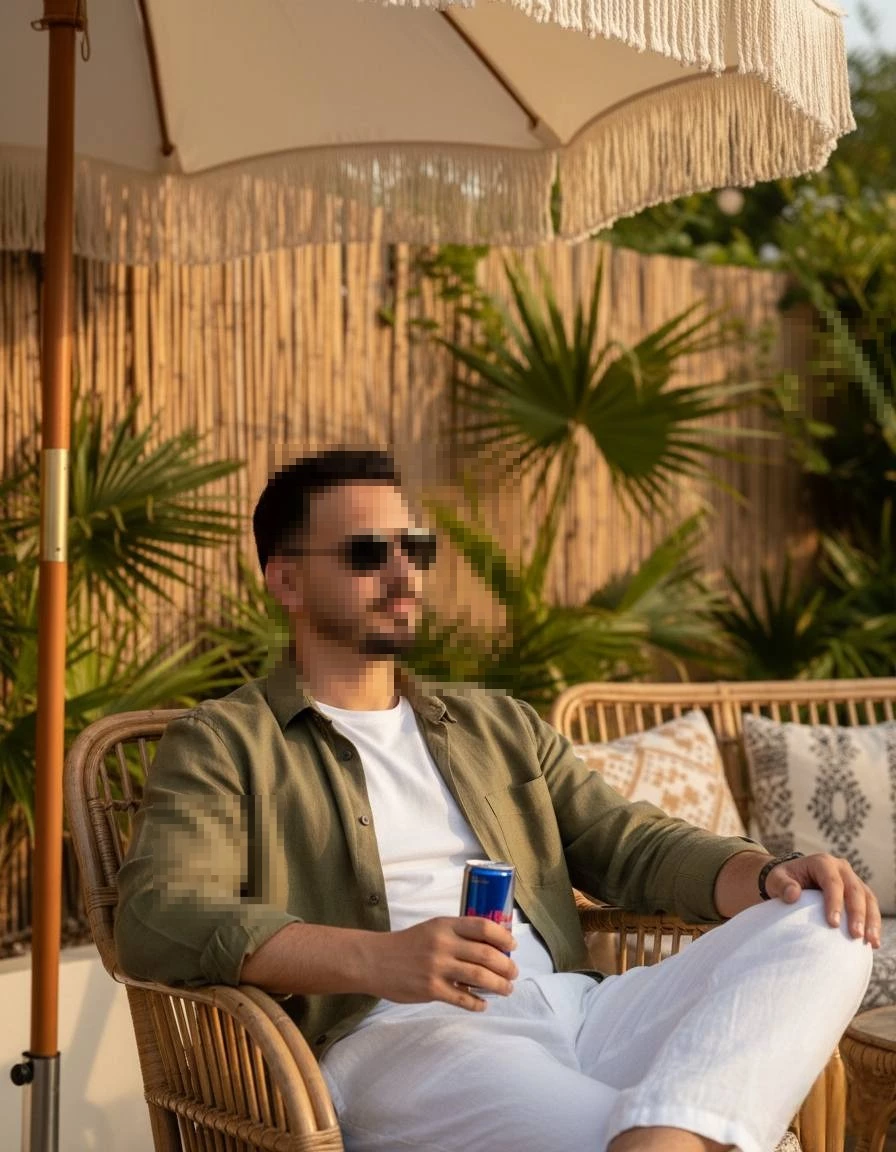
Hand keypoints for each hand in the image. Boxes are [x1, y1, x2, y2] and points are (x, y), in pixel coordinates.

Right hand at [362, 916, 517, 1010]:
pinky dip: (477, 1003)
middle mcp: (443, 944)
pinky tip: (483, 1005)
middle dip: (506, 966)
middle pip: (486, 954)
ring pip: (479, 977)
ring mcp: (437, 967)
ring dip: (499, 985)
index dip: (503, 937)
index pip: (483, 927)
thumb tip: (491, 946)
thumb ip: (457, 934)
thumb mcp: (432, 929)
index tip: (513, 947)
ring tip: (507, 989)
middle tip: (514, 973)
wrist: (375, 960)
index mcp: (445, 925)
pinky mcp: (430, 989)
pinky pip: (462, 998)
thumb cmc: (407, 944)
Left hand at [763, 852, 880, 947]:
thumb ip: (782, 885)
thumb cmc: (782, 880)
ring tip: (871, 942)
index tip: (833, 924)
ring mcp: (852, 880)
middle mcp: (841, 868)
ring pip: (868, 898)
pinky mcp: (858, 893)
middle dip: (857, 914)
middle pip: (854, 890)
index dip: (834, 902)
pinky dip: (873, 923)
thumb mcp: (776, 879)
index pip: (832, 882)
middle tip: (856, 935)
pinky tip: (873, 942)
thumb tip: (793, 895)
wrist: (791, 879)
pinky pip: (870, 906)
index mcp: (822, 862)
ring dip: (871, 920)